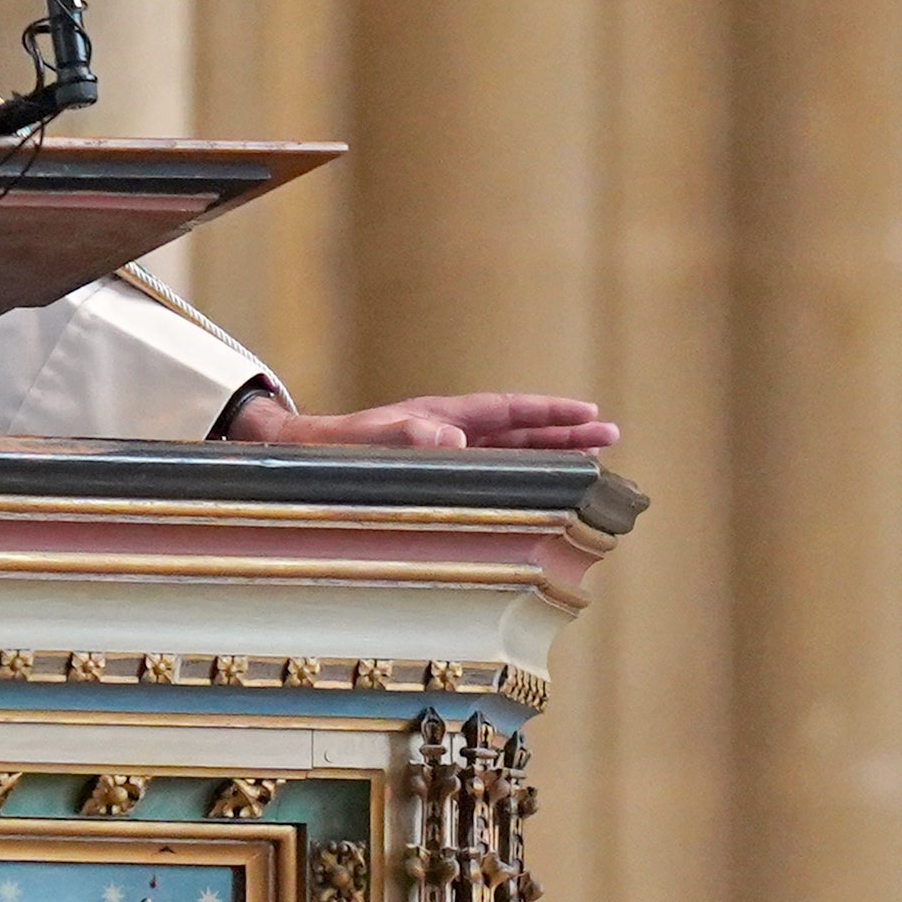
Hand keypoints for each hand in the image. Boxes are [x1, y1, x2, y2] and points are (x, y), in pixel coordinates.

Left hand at [228, 390, 615, 451]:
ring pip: (505, 451)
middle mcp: (442, 430)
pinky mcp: (427, 475)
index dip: (548, 412)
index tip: (591, 413)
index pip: (505, 410)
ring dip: (545, 453)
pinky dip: (515, 476)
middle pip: (515, 428)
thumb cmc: (326, 451)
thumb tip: (457, 439)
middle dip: (563, 430)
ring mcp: (437, 452)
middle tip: (611, 434)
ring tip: (590, 457)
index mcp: (436, 415)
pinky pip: (483, 473)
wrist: (290, 459)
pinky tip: (532, 490)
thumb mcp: (367, 440)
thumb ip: (408, 435)